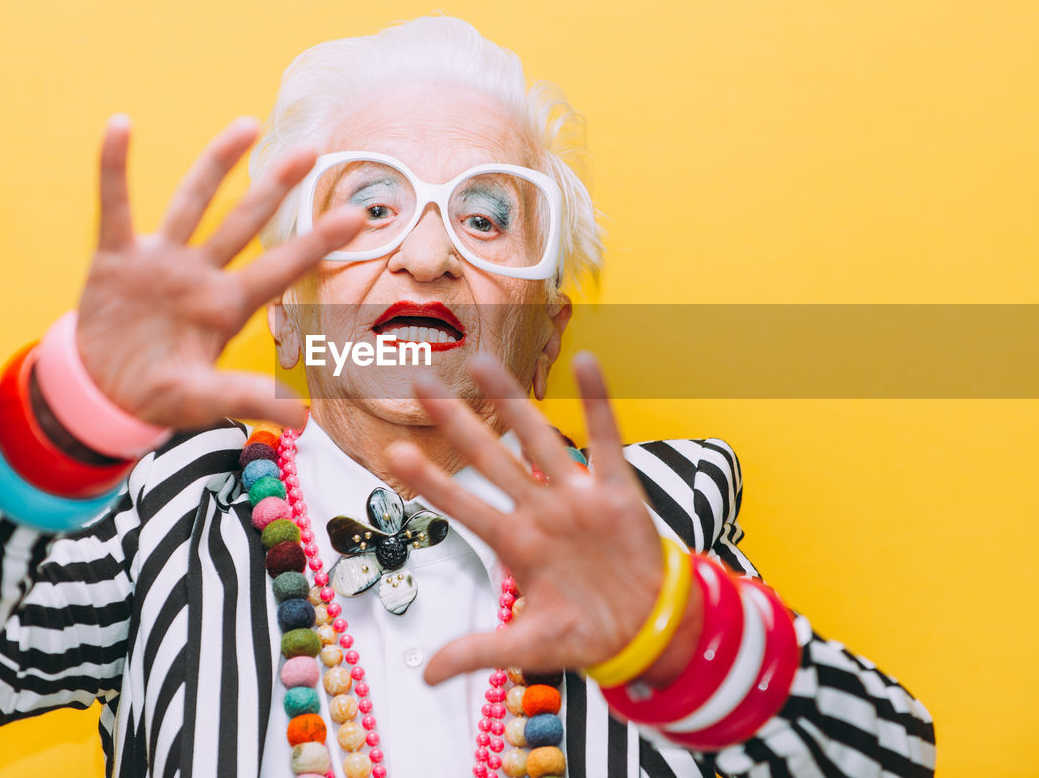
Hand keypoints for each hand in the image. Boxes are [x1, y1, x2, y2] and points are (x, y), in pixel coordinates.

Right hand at [74, 115, 362, 430]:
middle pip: (244, 223)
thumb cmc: (158, 395)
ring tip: (247, 126)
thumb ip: (248, 399)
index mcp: (225, 308)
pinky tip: (120, 126)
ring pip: (192, 202)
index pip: (279, 269)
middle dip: (276, 188)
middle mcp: (200, 276)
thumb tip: (304, 419)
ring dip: (216, 163)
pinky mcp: (116, 258)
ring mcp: (160, 262)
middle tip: (312, 151)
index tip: (357, 216)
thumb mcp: (203, 402)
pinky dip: (114, 168)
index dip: (316, 243)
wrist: (101, 394)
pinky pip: (114, 206)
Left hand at [385, 352, 673, 685]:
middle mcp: (538, 510)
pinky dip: (600, 401)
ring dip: (512, 401)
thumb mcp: (529, 644)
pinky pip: (609, 440)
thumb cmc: (583, 632)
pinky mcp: (619, 493)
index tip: (393, 453)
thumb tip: (426, 677)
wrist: (645, 631)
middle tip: (419, 383)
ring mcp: (576, 497)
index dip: (430, 481)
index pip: (463, 505)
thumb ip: (479, 650)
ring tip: (481, 363)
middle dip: (455, 421)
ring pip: (539, 438)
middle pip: (489, 457)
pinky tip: (588, 362)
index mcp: (515, 543)